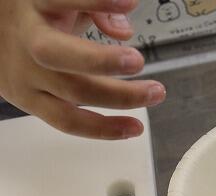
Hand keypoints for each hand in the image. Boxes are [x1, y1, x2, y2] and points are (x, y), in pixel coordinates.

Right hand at [0, 0, 165, 138]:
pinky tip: (132, 128)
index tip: (128, 2)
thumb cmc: (36, 17)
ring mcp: (27, 75)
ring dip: (119, 98)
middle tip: (139, 60)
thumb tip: (123, 31)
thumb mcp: (60, 0)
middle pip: (59, 55)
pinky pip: (67, 122)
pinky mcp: (29, 102)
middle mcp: (27, 40)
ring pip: (71, 93)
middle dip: (103, 61)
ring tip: (155, 93)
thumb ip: (95, 7)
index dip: (96, 2)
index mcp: (34, 4)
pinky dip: (103, 129)